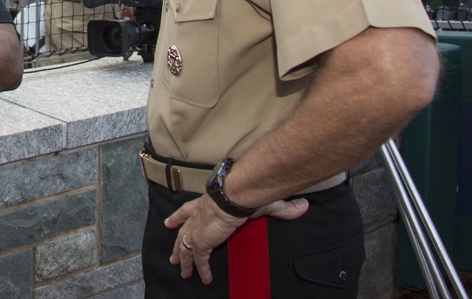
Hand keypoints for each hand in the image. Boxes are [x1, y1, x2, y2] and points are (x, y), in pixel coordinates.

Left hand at [166, 194, 307, 284]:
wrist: (235, 194)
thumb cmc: (244, 193)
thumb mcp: (260, 201)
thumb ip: (281, 207)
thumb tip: (302, 206)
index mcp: (204, 203)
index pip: (187, 210)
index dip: (178, 217)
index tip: (169, 222)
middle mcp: (197, 216)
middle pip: (183, 232)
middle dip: (177, 244)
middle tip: (173, 256)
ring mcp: (198, 229)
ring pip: (186, 248)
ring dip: (184, 260)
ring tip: (181, 270)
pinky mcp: (202, 241)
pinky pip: (199, 260)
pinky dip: (201, 270)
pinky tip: (203, 278)